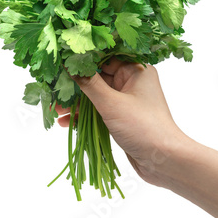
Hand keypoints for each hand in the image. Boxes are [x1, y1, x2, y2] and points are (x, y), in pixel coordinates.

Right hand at [56, 58, 191, 186]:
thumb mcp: (111, 103)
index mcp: (136, 69)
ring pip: (95, 96)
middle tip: (53, 91)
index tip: (60, 63)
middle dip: (75, 86)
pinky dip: (84, 115)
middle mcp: (131, 81)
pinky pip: (99, 110)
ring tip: (55, 111)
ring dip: (76, 103)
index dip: (82, 60)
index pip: (104, 57)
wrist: (164, 161)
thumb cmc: (143, 126)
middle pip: (97, 77)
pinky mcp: (122, 117)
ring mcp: (126, 100)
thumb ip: (89, 83)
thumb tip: (70, 63)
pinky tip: (66, 122)